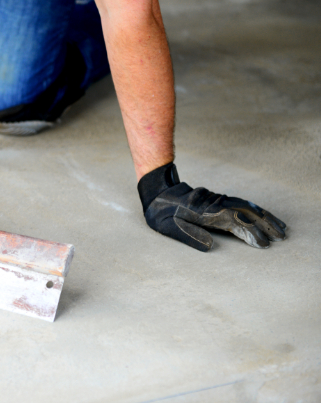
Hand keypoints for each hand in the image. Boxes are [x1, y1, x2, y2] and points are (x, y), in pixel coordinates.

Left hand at [138, 163, 285, 251]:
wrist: (158, 193)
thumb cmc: (162, 213)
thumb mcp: (169, 227)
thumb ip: (189, 236)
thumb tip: (211, 247)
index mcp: (206, 213)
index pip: (235, 222)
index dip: (250, 233)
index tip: (264, 244)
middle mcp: (216, 205)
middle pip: (246, 213)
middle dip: (265, 224)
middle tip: (282, 237)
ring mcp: (218, 201)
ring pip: (247, 207)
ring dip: (265, 216)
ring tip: (281, 227)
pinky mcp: (218, 200)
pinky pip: (241, 204)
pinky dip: (255, 210)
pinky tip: (264, 216)